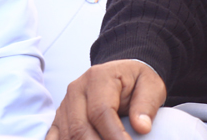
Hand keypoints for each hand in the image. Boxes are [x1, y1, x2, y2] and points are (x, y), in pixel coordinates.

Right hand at [45, 59, 166, 139]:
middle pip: (79, 128)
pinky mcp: (59, 120)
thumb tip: (142, 128)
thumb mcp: (151, 85)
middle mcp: (76, 90)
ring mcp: (64, 106)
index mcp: (99, 78)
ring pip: (67, 137)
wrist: (122, 74)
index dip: (114, 135)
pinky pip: (55, 139)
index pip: (101, 112)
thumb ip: (146, 105)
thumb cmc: (137, 81)